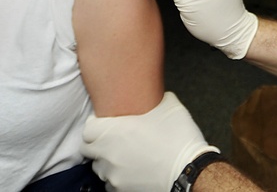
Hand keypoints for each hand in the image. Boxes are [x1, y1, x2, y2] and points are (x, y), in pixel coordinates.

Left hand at [82, 92, 217, 191]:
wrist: (189, 170)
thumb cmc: (179, 139)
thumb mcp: (169, 106)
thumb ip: (154, 98)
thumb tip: (154, 93)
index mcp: (114, 131)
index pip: (87, 129)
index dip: (96, 124)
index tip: (105, 123)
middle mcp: (108, 154)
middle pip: (88, 149)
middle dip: (98, 143)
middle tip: (113, 138)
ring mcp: (113, 174)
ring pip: (99, 167)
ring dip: (107, 160)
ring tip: (125, 154)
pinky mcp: (121, 189)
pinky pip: (111, 182)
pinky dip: (117, 176)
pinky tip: (132, 169)